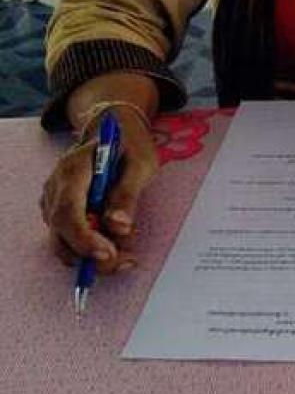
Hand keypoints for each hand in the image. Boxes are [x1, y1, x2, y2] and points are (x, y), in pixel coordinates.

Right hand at [39, 105, 158, 275]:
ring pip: (64, 243)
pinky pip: (70, 240)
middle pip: (61, 233)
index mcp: (73, 169)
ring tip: (128, 255)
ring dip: (95, 257)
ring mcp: (54, 202)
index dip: (84, 238)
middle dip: (92, 256)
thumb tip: (118, 226)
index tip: (108, 253)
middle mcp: (56, 188)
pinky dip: (93, 250)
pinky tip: (118, 246)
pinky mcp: (61, 214)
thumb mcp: (140, 164)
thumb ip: (128, 194)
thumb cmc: (130, 146)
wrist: (117, 132)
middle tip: (126, 261)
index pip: (68, 211)